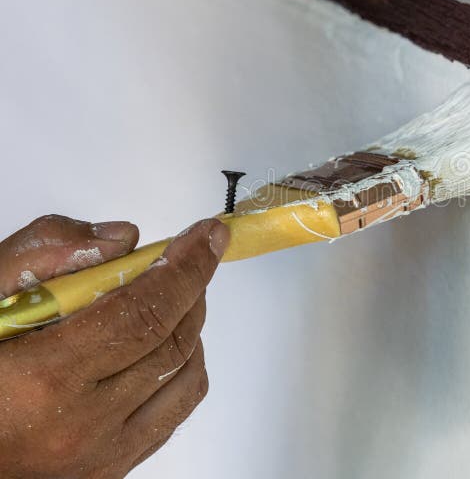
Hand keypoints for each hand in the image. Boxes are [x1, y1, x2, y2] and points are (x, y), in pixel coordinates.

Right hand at [0, 215, 229, 478]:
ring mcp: (98, 456)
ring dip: (189, 329)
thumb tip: (124, 240)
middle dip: (191, 289)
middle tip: (184, 257)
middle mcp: (81, 426)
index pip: (146, 312)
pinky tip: (157, 348)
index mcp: (45, 377)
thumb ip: (42, 255)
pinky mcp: (106, 472)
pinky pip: (171, 416)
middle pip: (173, 343)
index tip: (208, 235)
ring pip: (186, 380)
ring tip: (168, 299)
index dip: (187, 268)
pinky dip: (180, 372)